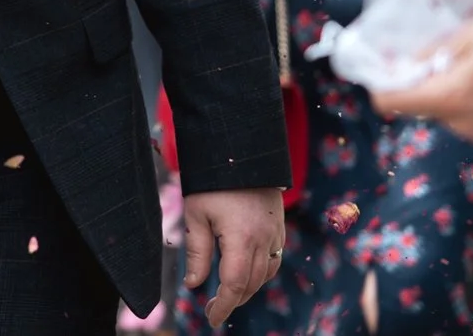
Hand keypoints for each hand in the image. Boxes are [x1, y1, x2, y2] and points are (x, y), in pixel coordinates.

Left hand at [180, 187, 283, 326]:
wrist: (243, 153)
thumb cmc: (213, 182)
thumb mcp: (196, 214)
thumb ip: (197, 252)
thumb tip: (194, 285)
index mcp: (241, 238)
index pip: (234, 284)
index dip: (223, 305)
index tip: (211, 318)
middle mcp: (263, 240)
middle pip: (251, 283)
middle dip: (232, 300)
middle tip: (212, 309)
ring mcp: (275, 234)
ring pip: (265, 274)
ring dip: (247, 289)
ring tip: (226, 295)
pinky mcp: (279, 228)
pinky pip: (273, 260)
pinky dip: (260, 274)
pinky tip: (246, 275)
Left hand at [370, 8, 472, 140]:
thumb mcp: (469, 34)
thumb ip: (429, 53)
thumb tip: (401, 64)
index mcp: (450, 98)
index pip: (391, 102)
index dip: (381, 82)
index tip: (385, 63)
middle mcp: (462, 123)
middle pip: (418, 103)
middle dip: (419, 77)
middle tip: (436, 48)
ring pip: (442, 105)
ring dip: (444, 82)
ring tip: (469, 55)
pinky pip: (464, 110)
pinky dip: (464, 91)